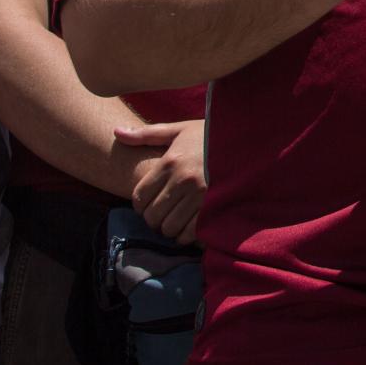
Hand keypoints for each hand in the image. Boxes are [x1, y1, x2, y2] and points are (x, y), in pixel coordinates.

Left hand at [116, 119, 205, 243]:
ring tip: (175, 220)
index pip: (139, 196)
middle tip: (162, 213)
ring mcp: (201, 195)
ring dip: (169, 228)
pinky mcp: (216, 206)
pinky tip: (190, 225)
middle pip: (152, 215)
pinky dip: (186, 234)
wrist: (249, 139)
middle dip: (153, 218)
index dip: (140, 204)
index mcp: (171, 161)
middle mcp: (183, 179)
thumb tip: (115, 133)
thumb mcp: (180, 130)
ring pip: (169, 227)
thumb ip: (147, 135)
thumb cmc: (211, 135)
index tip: (149, 202)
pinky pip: (190, 233)